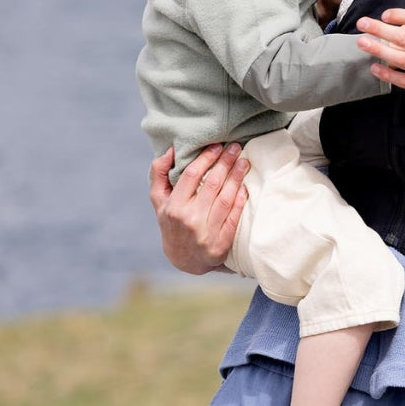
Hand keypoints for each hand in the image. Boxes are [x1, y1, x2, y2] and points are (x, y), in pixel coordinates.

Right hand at [148, 144, 248, 273]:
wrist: (183, 259)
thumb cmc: (171, 222)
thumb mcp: (159, 201)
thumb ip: (159, 174)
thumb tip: (170, 150)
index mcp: (173, 207)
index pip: (191, 176)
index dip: (205, 158)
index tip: (217, 145)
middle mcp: (189, 219)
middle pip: (212, 184)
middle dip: (225, 163)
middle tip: (236, 147)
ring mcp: (205, 233)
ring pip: (226, 199)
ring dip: (236, 178)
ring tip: (243, 162)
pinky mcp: (220, 244)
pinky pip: (234, 218)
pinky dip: (241, 201)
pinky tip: (245, 187)